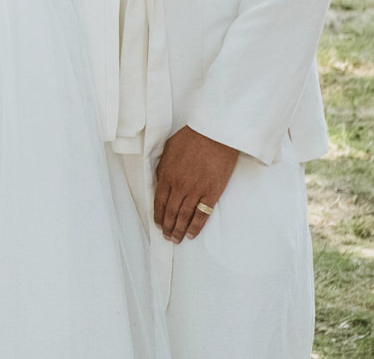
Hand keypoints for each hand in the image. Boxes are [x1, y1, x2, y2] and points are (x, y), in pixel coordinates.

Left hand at [153, 125, 238, 241]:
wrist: (214, 134)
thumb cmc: (192, 138)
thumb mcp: (168, 149)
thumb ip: (163, 167)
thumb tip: (160, 180)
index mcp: (166, 174)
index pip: (159, 201)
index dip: (158, 215)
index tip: (158, 224)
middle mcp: (179, 185)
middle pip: (171, 211)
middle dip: (168, 226)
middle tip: (167, 237)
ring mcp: (196, 190)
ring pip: (184, 216)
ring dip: (179, 230)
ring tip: (177, 239)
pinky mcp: (212, 192)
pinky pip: (202, 214)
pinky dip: (196, 226)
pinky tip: (191, 234)